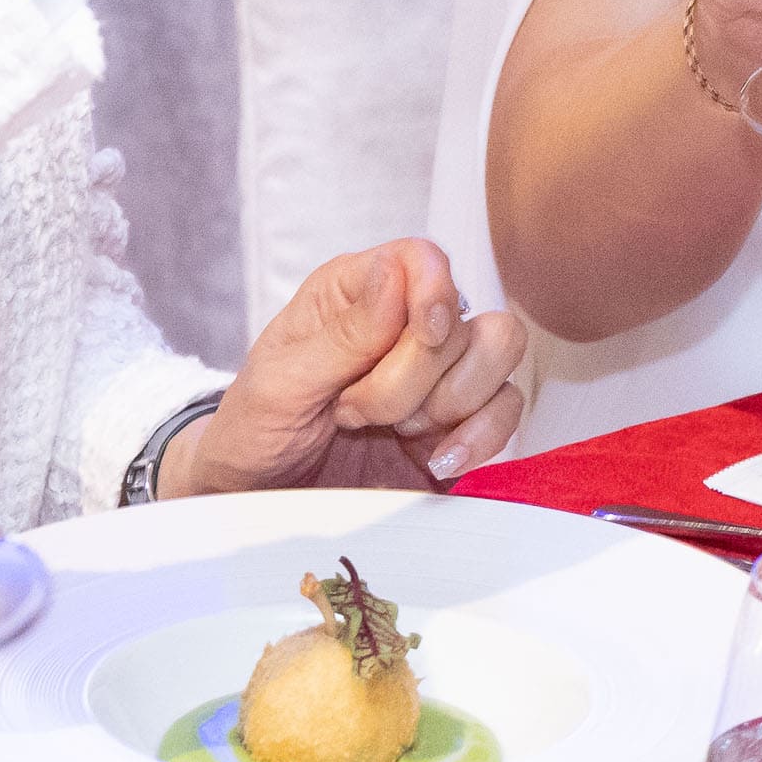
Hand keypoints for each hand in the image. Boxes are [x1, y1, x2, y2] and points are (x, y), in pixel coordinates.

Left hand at [172, 239, 532, 491]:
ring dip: (446, 405)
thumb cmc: (255, 431)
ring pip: (498, 357)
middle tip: (354, 410)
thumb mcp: (281, 383)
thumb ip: (343, 333)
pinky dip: (478, 438)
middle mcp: (404, 326)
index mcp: (354, 294)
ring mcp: (436, 378)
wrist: (257, 502)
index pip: (423, 260)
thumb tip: (396, 271)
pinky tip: (432, 459)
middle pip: (465, 319)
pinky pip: (506, 413)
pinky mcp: (458, 427)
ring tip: (390, 432)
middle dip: (415, 377)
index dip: (433, 293)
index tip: (419, 334)